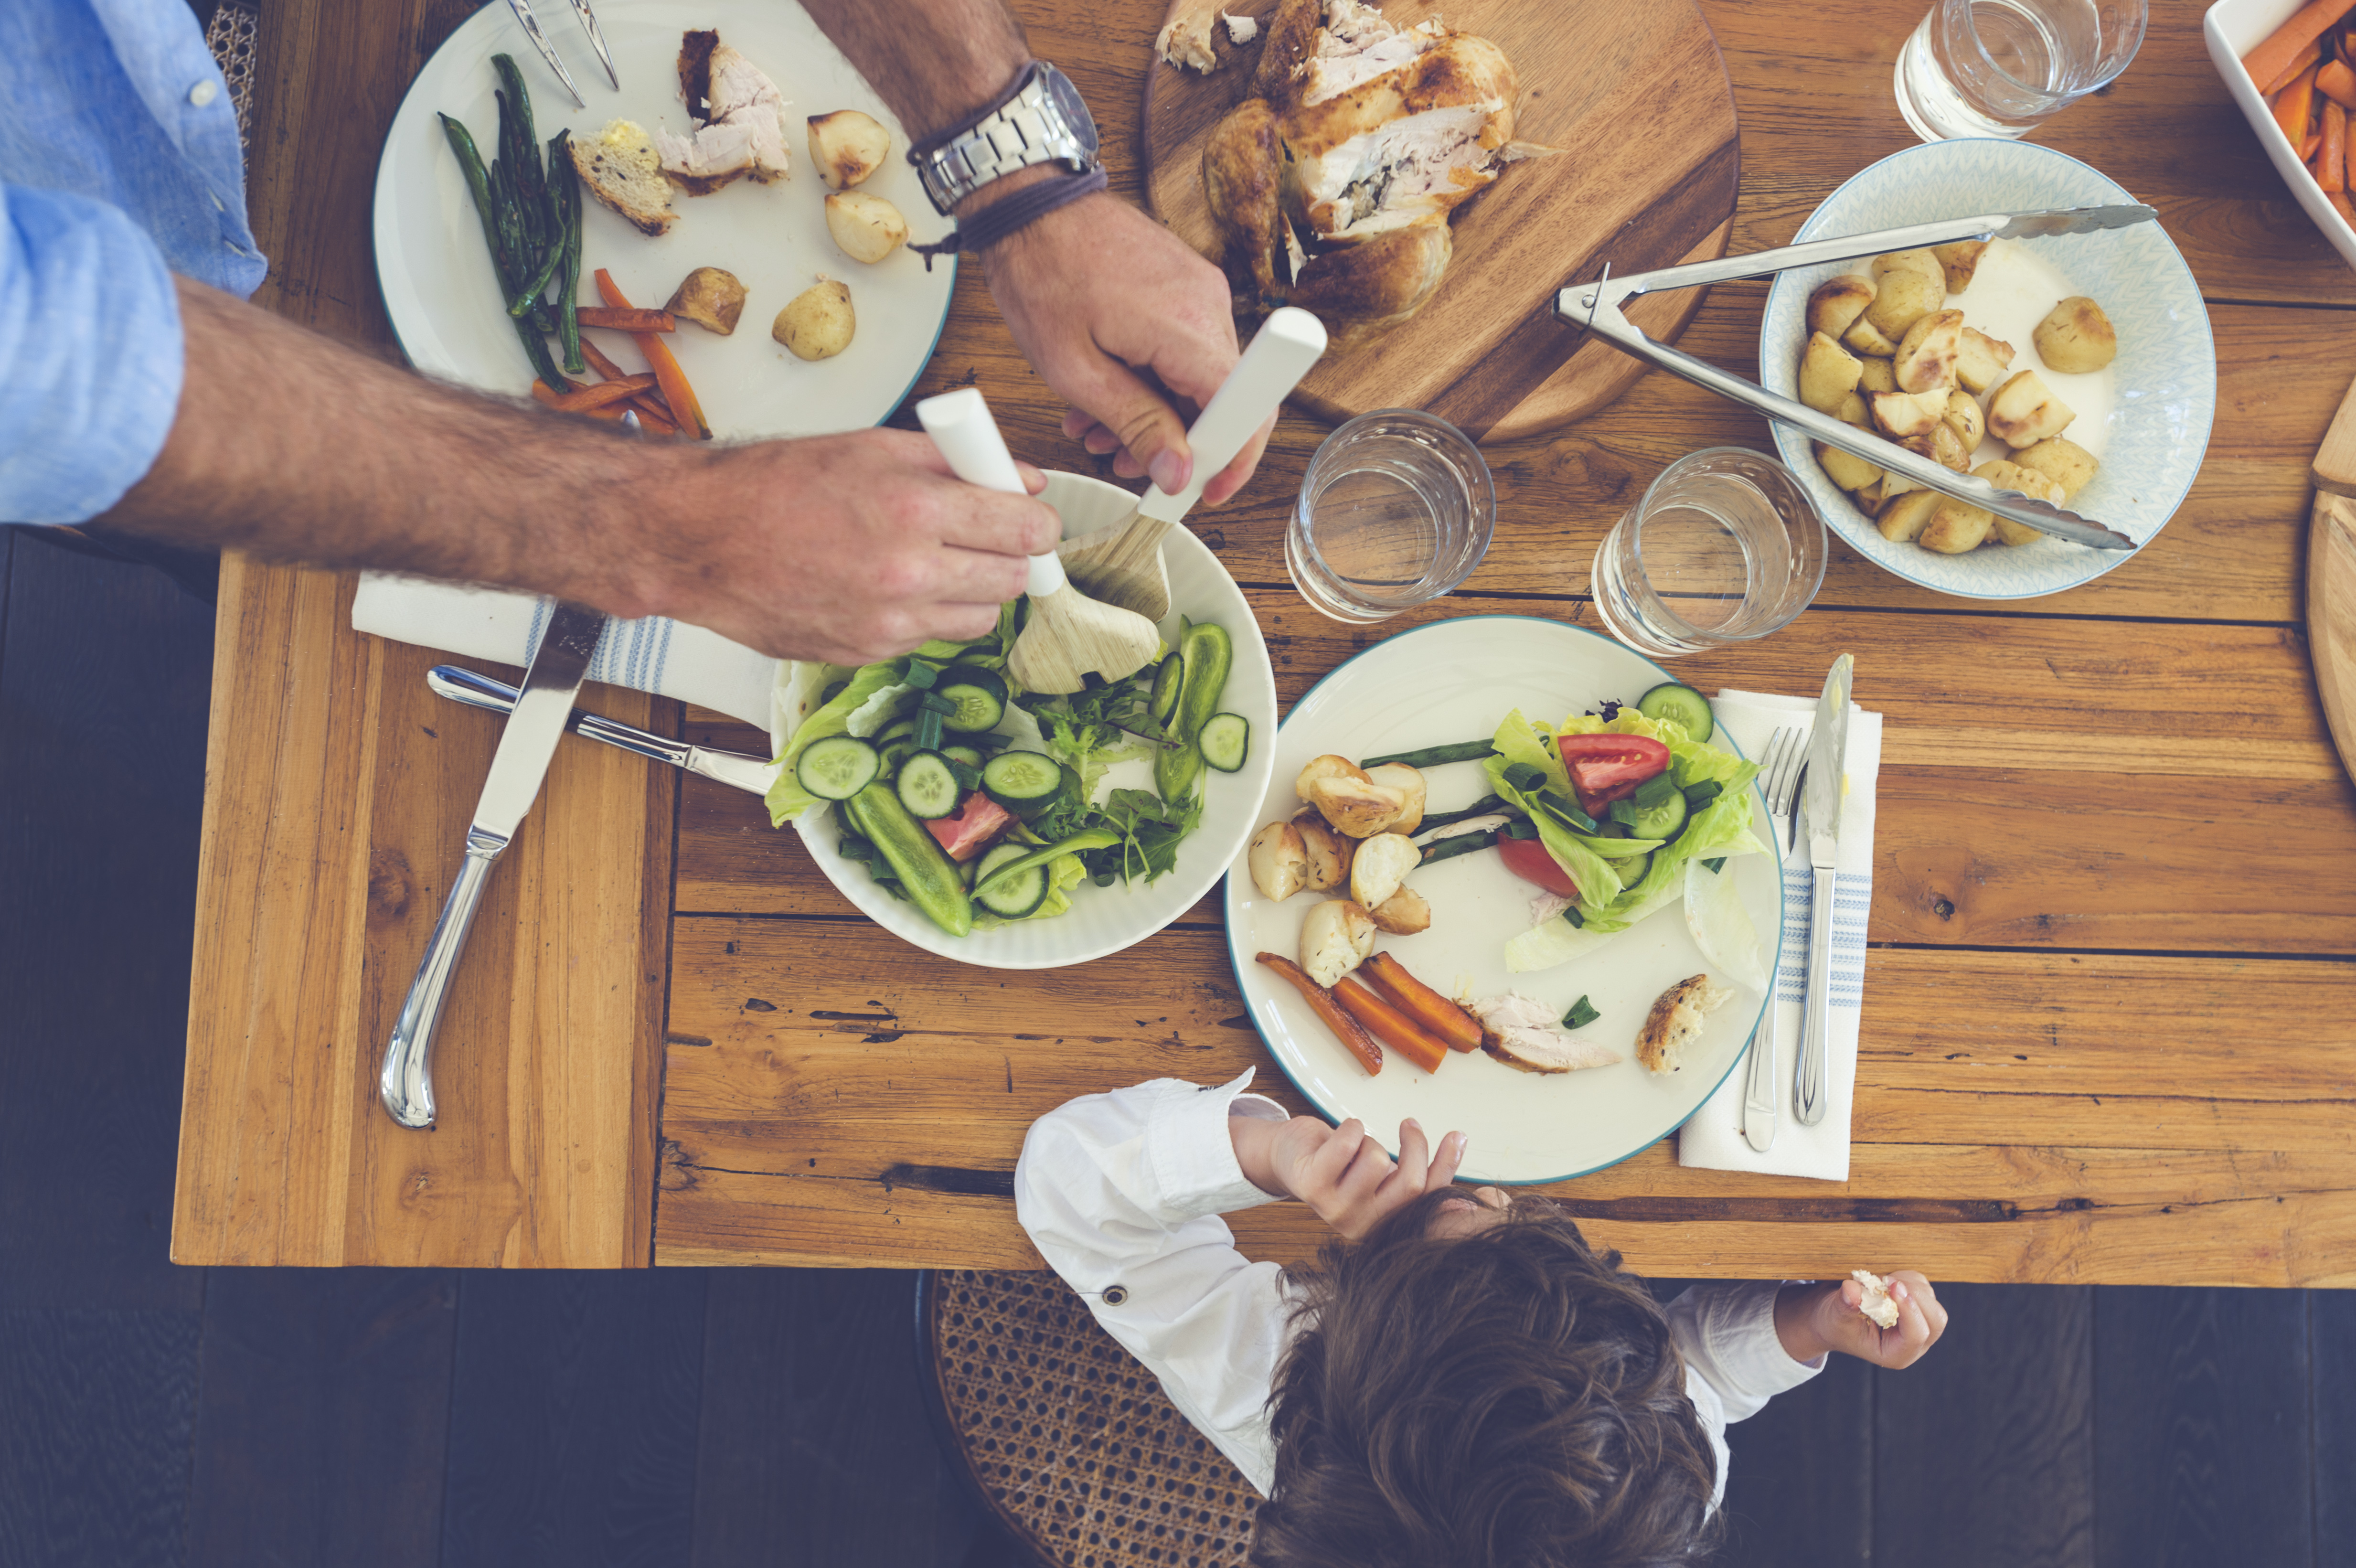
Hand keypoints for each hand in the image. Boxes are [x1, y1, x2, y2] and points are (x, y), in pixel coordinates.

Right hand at [643, 427, 1060, 665]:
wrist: (698, 539)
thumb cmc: (771, 486)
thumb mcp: (871, 447)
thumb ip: (956, 461)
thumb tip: (1022, 480)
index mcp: (914, 509)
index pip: (1025, 529)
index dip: (1038, 522)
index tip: (1031, 518)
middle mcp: (907, 573)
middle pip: (1014, 580)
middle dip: (1010, 556)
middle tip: (987, 536)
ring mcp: (887, 622)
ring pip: (979, 619)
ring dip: (972, 590)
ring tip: (934, 560)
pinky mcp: (865, 654)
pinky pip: (927, 638)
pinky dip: (924, 614)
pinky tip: (887, 585)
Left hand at [980, 190, 1271, 507]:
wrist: (1030, 204)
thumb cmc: (1041, 274)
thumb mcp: (1077, 371)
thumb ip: (1135, 424)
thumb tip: (1177, 472)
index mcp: (1186, 328)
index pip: (1247, 411)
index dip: (1234, 460)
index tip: (1209, 489)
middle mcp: (1207, 304)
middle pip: (1223, 399)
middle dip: (1179, 442)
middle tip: (1128, 464)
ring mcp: (1199, 290)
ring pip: (1200, 377)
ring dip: (1157, 413)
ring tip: (1099, 430)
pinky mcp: (1184, 284)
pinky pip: (1185, 348)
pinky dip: (1154, 379)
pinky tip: (1109, 392)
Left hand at [1233, 1114, 1467, 1240]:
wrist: (1290, 1158)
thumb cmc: (1340, 1164)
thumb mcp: (1383, 1175)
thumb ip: (1417, 1171)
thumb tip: (1460, 1141)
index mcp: (1384, 1226)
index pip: (1428, 1198)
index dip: (1447, 1165)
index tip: (1457, 1135)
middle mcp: (1362, 1227)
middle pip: (1411, 1183)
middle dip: (1415, 1145)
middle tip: (1409, 1125)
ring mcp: (1336, 1210)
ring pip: (1379, 1160)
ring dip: (1369, 1141)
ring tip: (1353, 1147)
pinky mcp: (1314, 1186)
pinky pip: (1349, 1144)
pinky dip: (1351, 1128)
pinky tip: (1343, 1133)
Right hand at [1775, 1271, 1947, 1369]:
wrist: (1833, 1319)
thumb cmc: (1835, 1324)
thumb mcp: (1835, 1317)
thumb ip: (1845, 1305)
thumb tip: (1852, 1290)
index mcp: (1896, 1354)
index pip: (1917, 1335)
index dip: (1909, 1310)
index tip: (1892, 1286)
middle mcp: (1914, 1343)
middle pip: (1935, 1319)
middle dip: (1914, 1295)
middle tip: (1887, 1281)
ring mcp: (1919, 1323)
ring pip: (1931, 1300)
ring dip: (1909, 1284)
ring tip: (1880, 1282)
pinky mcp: (1917, 1306)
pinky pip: (1923, 1287)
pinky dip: (1907, 1278)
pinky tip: (1886, 1282)